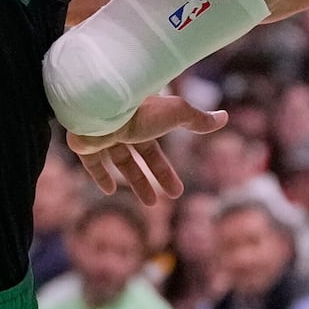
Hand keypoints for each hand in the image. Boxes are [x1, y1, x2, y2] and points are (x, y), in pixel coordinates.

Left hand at [67, 93, 227, 202]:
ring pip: (119, 160)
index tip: (178, 189)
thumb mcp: (175, 114)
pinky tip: (110, 190)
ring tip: (148, 204)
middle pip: (141, 155)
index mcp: (144, 118)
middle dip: (155, 177)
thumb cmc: (139, 109)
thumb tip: (225, 118)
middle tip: (170, 198)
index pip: (156, 148)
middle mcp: (124, 124)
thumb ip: (198, 119)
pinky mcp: (83, 141)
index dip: (165, 169)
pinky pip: (92, 162)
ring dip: (134, 181)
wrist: (100, 104)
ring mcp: (103, 133)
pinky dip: (100, 175)